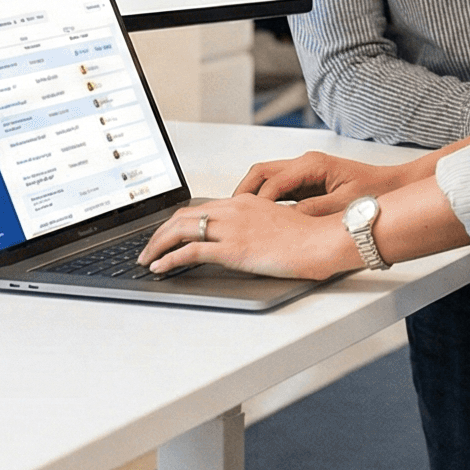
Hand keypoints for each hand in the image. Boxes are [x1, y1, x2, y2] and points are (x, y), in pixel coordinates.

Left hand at [139, 194, 358, 277]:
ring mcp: (231, 228)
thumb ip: (257, 226)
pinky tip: (161, 268)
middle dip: (159, 233)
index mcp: (245, 202)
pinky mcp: (232, 248)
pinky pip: (190, 251)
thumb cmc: (310, 237)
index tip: (168, 234)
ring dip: (157, 245)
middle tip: (148, 248)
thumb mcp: (279, 224)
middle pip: (183, 216)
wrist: (322, 241)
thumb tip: (245, 241)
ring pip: (179, 230)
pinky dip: (169, 259)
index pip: (201, 208)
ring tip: (147, 259)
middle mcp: (234, 209)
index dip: (178, 222)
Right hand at [233, 150, 428, 217]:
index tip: (249, 218)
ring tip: (240, 217)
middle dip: (244, 192)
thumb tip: (287, 220)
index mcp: (313, 165)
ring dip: (252, 195)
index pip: (274, 181)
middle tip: (231, 213)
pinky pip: (278, 188)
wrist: (392, 186)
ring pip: (266, 178)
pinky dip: (265, 200)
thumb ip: (314, 211)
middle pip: (261, 172)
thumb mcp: (343, 205)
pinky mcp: (306, 182)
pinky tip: (261, 217)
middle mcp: (305, 164)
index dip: (259, 202)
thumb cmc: (374, 192)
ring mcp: (304, 172)